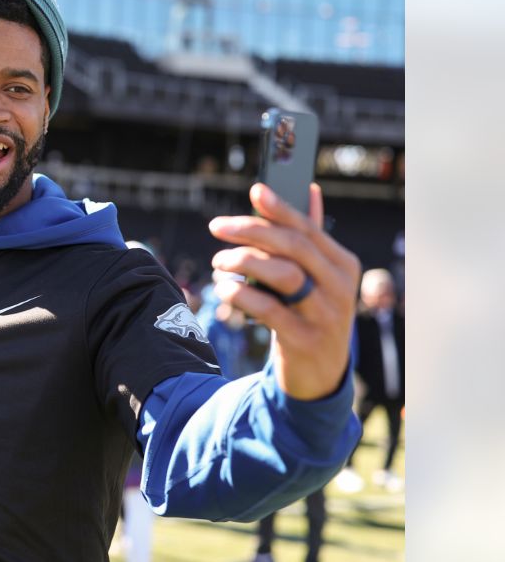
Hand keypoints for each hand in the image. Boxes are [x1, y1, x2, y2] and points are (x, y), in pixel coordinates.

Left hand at [207, 183, 360, 399]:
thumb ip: (311, 236)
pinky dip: (242, 295)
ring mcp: (326, 315)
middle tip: (218, 227)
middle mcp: (341, 287)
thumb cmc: (312, 312)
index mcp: (344, 264)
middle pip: (294, 247)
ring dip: (244, 262)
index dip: (281, 208)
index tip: (255, 190)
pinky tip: (224, 288)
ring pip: (283, 275)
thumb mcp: (318, 276)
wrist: (320, 373)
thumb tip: (310, 189)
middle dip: (252, 231)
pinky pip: (269, 310)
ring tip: (219, 261)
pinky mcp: (304, 339)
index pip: (309, 229)